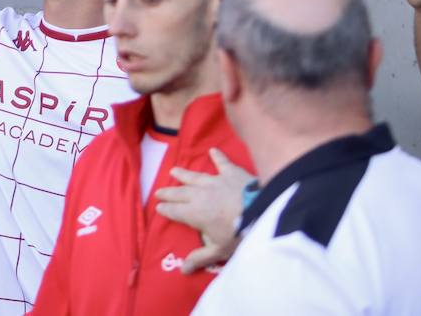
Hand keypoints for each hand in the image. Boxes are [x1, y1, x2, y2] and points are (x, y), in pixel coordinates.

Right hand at [155, 148, 252, 273]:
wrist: (262, 212)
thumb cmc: (239, 234)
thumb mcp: (219, 250)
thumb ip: (200, 258)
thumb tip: (182, 271)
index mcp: (194, 214)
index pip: (174, 211)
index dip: (166, 210)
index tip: (158, 207)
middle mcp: (199, 195)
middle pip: (179, 193)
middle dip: (168, 193)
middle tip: (159, 191)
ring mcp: (215, 181)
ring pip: (194, 176)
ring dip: (183, 174)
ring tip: (173, 171)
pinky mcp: (231, 172)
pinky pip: (222, 162)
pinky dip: (217, 156)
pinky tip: (213, 149)